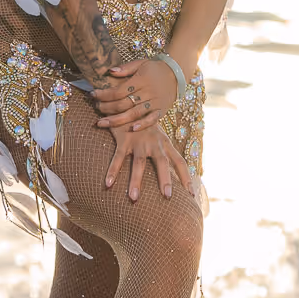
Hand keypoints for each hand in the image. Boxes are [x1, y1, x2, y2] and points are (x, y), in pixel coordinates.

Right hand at [91, 58, 190, 200]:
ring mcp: (138, 141)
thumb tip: (170, 169)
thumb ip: (163, 150)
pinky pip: (117, 158)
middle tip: (167, 197)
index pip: (180, 161)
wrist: (127, 99)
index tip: (191, 194)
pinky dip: (112, 171)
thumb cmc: (142, 122)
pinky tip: (108, 184)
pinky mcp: (123, 139)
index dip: (186, 177)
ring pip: (138, 164)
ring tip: (133, 198)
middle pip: (163, 162)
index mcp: (164, 143)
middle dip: (165, 179)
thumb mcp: (156, 134)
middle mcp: (154, 142)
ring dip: (135, 181)